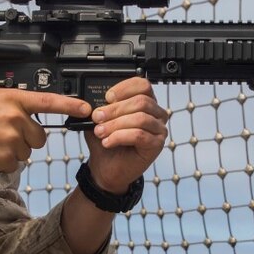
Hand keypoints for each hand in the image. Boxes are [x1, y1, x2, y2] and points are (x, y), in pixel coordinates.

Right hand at [0, 88, 91, 174]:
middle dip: (26, 138)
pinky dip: (3, 162)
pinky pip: (15, 163)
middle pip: (39, 134)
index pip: (47, 101)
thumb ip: (2, 99)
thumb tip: (14, 103)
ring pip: (27, 150)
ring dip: (13, 150)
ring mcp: (12, 138)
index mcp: (9, 99)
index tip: (86, 109)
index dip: (70, 105)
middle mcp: (14, 117)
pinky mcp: (7, 158)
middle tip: (3, 135)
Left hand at [84, 77, 167, 192]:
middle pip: (141, 102)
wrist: (106, 168)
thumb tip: (94, 100)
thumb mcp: (101, 120)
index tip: (107, 97)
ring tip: (100, 132)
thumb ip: (101, 107)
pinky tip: (108, 142)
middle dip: (115, 109)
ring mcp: (159, 129)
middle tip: (97, 117)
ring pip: (140, 118)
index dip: (124, 88)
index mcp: (145, 102)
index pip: (142, 85)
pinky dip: (120, 137)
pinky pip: (139, 135)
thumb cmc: (106, 142)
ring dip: (116, 124)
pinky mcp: (156, 145)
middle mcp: (156, 114)